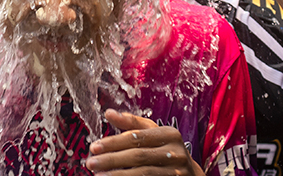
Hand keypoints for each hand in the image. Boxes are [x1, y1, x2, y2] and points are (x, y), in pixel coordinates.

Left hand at [85, 109, 204, 175]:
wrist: (191, 174)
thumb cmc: (166, 149)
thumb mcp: (153, 132)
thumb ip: (131, 123)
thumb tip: (108, 112)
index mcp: (169, 134)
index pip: (136, 137)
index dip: (114, 142)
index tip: (94, 147)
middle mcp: (176, 152)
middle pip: (138, 156)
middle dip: (111, 159)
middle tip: (90, 162)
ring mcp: (177, 171)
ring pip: (143, 173)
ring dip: (118, 175)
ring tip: (98, 175)